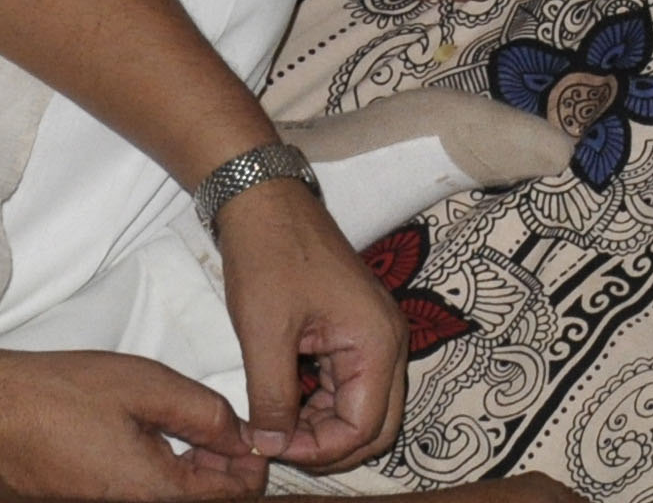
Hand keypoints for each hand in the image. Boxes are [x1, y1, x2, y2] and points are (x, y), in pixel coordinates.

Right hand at [0, 345, 270, 498]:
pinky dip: (157, 473)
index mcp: (151, 493)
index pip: (229, 497)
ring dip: (191, 471)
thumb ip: (206, 413)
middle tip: (228, 427)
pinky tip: (153, 438)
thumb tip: (242, 435)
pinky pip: (135, 495)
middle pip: (198, 502)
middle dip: (223, 469)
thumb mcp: (148, 386)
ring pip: (167, 498)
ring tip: (194, 428)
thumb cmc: (56, 395)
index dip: (252, 466)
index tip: (255, 436)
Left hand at [208, 177, 404, 470]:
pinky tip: (284, 404)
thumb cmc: (270, 258)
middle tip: (278, 447)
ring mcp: (373, 335)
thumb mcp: (265, 334)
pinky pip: (348, 385)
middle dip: (329, 447)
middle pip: (375, 425)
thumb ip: (272, 398)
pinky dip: (319, 404)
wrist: (266, 202)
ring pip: (362, 408)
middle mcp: (387, 342)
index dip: (320, 450)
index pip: (365, 427)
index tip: (273, 448)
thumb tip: (270, 447)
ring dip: (322, 427)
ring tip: (274, 427)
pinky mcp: (353, 331)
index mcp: (377, 342)